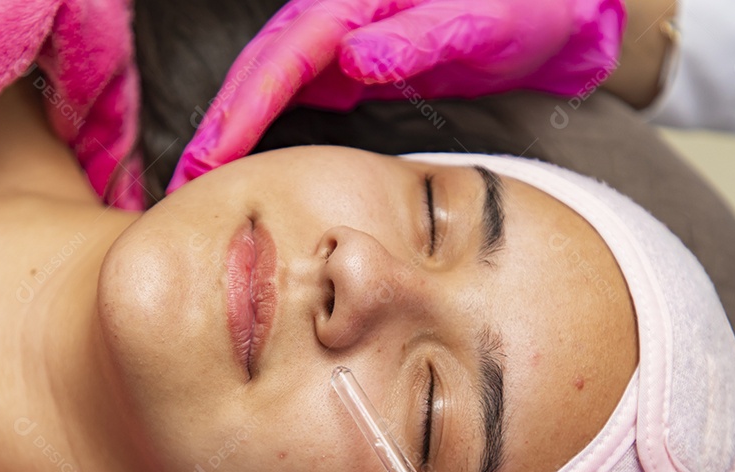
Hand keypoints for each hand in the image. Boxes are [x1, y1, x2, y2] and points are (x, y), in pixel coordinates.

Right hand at [168, 0, 625, 191]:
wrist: (552, 15)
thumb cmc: (523, 11)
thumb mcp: (480, 20)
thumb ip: (421, 36)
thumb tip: (355, 59)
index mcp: (356, 5)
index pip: (284, 58)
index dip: (243, 108)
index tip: (211, 156)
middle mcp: (339, 26)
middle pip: (261, 77)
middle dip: (220, 131)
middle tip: (182, 189)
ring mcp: (343, 50)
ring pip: (271, 94)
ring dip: (234, 139)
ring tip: (201, 191)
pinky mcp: (355, 73)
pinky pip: (298, 106)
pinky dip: (267, 138)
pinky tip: (254, 176)